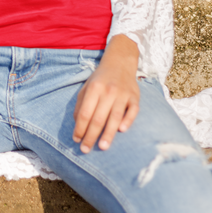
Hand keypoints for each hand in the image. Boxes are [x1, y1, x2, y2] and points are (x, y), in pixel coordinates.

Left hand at [73, 35, 138, 153]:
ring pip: (114, 117)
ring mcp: (123, 94)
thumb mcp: (86, 87)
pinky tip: (121, 130)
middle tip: (85, 150)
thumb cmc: (100, 79)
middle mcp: (108, 91)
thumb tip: (77, 124)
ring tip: (102, 147)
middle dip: (91, 136)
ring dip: (108, 134)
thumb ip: (81, 104)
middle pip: (98, 118)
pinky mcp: (135, 97)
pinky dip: (127, 120)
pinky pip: (132, 111)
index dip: (80, 128)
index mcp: (94, 89)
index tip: (76, 140)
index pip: (85, 113)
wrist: (120, 62)